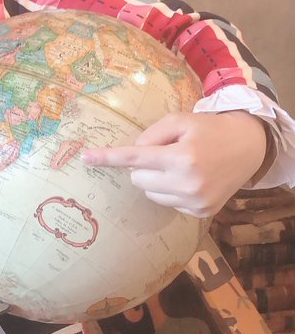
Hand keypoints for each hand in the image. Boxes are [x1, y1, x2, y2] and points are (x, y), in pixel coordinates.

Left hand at [80, 110, 269, 217]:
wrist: (247, 147)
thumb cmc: (208, 130)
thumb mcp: (179, 120)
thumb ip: (150, 135)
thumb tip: (131, 156)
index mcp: (181, 157)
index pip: (134, 159)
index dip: (108, 158)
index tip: (85, 158)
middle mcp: (187, 184)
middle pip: (138, 180)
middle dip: (144, 167)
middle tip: (166, 154)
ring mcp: (195, 202)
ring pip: (149, 194)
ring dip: (156, 180)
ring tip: (181, 166)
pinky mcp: (200, 213)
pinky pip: (167, 203)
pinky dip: (171, 191)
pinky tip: (190, 180)